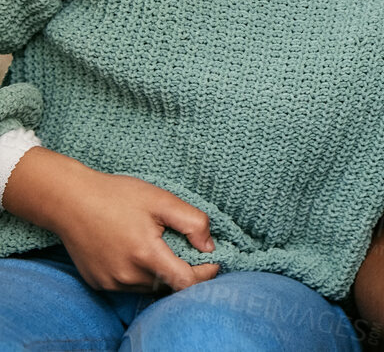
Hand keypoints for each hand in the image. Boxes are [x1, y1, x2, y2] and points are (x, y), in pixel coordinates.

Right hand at [4, 148, 218, 291]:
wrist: (70, 200)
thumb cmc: (117, 196)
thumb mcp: (162, 200)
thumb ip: (193, 223)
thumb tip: (209, 247)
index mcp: (145, 255)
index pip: (185, 282)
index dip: (205, 273)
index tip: (213, 259)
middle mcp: (126, 275)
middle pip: (169, 286)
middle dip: (185, 271)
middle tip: (190, 249)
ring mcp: (110, 282)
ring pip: (150, 288)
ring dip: (163, 274)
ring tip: (163, 248)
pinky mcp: (98, 283)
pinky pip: (129, 286)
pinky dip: (142, 275)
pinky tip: (139, 253)